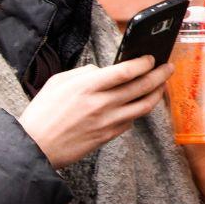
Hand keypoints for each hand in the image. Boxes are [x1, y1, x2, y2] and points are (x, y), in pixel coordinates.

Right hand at [18, 55, 172, 169]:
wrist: (36, 146)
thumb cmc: (43, 112)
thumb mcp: (58, 82)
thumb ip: (84, 73)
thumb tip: (103, 71)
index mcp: (87, 86)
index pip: (125, 71)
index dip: (143, 63)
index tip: (151, 57)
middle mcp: (101, 104)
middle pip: (140, 87)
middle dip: (159, 75)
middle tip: (168, 67)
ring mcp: (107, 122)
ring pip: (143, 106)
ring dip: (156, 94)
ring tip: (161, 86)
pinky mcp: (108, 136)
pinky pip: (131, 121)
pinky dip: (139, 110)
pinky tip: (141, 103)